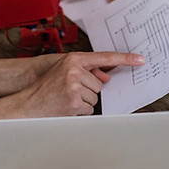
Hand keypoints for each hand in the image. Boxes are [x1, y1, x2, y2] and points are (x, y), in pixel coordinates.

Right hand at [7, 50, 143, 117]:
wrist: (28, 105)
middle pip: (100, 84)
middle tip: (71, 92)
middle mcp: (75, 70)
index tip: (140, 59)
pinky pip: (90, 109)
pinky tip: (67, 107)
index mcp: (73, 60)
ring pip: (95, 98)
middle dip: (89, 91)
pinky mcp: (74, 102)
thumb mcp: (64, 72)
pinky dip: (81, 111)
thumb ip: (85, 71)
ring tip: (67, 100)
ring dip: (84, 102)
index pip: (105, 58)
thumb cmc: (46, 89)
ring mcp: (74, 86)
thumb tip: (106, 77)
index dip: (125, 58)